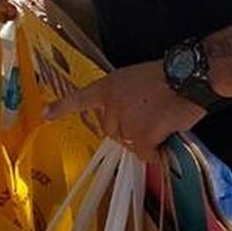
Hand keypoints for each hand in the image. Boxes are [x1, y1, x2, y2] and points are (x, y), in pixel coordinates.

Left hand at [49, 60, 204, 160]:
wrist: (187, 76)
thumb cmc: (167, 76)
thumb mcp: (134, 80)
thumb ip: (122, 98)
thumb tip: (127, 120)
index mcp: (107, 86)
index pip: (80, 99)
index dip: (62, 108)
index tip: (44, 115)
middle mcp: (110, 104)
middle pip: (110, 130)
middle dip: (126, 131)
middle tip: (149, 118)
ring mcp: (124, 121)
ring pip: (128, 143)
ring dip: (143, 140)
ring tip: (161, 122)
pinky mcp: (140, 135)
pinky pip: (144, 154)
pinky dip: (156, 152)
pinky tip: (166, 138)